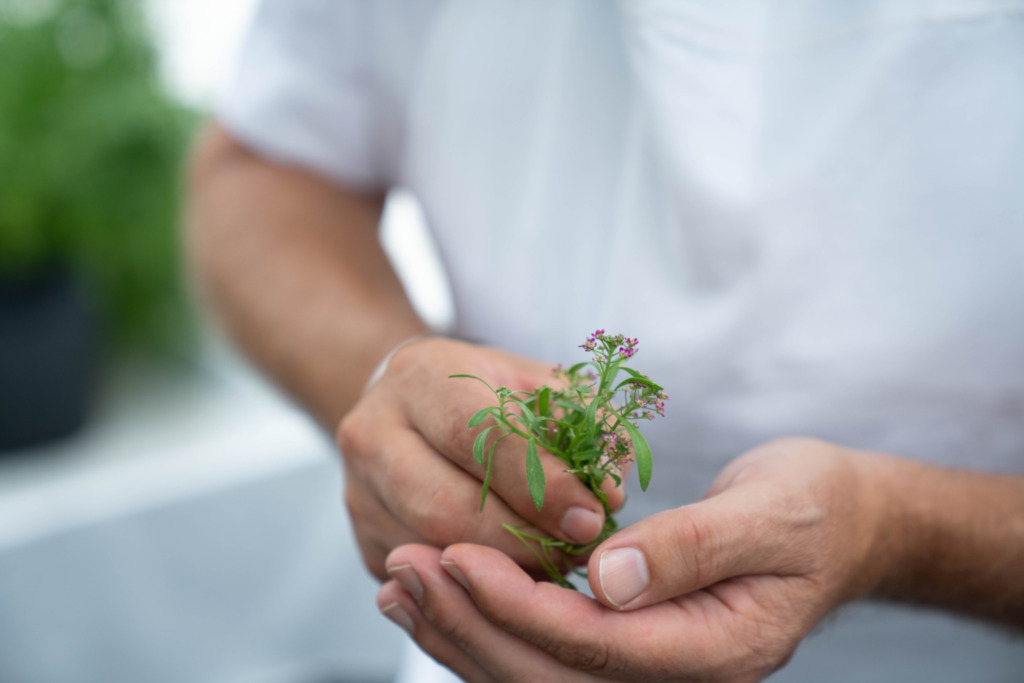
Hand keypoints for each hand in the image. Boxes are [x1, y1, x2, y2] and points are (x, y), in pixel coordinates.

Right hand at [338, 337, 624, 578]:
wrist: (403, 401)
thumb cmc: (480, 392)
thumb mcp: (531, 381)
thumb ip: (579, 419)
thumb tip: (610, 486)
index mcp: (419, 377)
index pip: (476, 435)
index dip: (539, 483)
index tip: (591, 517)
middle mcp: (372, 434)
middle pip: (444, 505)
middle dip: (523, 539)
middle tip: (580, 551)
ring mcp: (360, 494)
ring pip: (433, 551)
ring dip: (506, 570)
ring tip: (559, 564)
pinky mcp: (366, 542)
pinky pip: (427, 580)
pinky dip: (480, 586)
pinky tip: (521, 577)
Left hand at [376, 438, 892, 680]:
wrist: (839, 521)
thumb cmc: (815, 508)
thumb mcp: (771, 514)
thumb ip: (691, 547)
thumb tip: (607, 578)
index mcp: (717, 651)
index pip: (596, 645)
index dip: (520, 606)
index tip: (457, 558)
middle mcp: (677, 674)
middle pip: (550, 673)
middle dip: (471, 623)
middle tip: (405, 569)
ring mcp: (650, 664)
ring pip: (536, 671)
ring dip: (463, 630)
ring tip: (401, 584)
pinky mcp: (629, 641)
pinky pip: (544, 649)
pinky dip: (487, 623)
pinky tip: (442, 595)